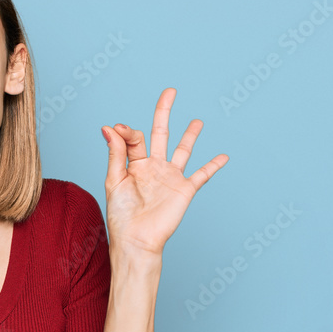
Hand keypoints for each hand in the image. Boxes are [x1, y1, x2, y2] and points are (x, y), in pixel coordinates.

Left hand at [102, 87, 228, 255]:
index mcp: (134, 164)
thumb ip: (116, 153)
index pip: (135, 137)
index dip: (127, 130)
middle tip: (170, 91)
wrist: (137, 240)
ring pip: (183, 150)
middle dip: (164, 112)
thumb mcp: (114, 180)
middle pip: (161, 133)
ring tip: (197, 121)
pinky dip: (213, 166)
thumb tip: (110, 127)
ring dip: (190, 135)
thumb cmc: (121, 215)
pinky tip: (223, 156)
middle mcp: (153, 167)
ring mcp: (170, 177)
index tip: (119, 129)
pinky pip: (202, 175)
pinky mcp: (184, 190)